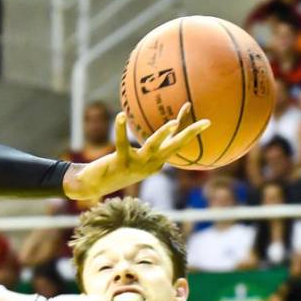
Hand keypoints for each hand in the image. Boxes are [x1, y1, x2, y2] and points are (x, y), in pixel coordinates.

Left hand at [63, 103, 209, 199]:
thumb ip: (143, 147)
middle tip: (206, 122)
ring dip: (164, 135)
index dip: (187, 129)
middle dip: (190, 134)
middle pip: (175, 147)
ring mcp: (137, 164)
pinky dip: (121, 129)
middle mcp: (151, 164)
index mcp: (157, 163)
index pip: (176, 144)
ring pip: (154, 146)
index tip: (202, 117)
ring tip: (173, 123)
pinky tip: (121, 116)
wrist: (95, 185)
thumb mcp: (135, 158)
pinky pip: (122, 142)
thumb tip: (147, 135)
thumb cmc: (115, 169)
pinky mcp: (120, 161)